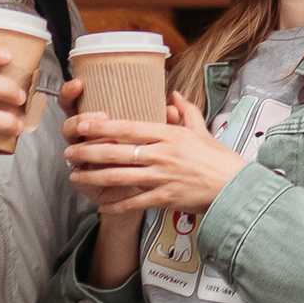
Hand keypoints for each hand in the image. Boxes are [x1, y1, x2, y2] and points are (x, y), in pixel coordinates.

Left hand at [61, 90, 245, 226]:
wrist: (234, 188)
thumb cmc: (219, 159)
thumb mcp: (202, 130)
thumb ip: (186, 111)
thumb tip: (174, 96)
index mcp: (169, 135)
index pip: (129, 128)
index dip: (102, 126)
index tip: (83, 124)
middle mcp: (162, 154)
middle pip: (118, 152)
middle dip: (89, 152)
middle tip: (69, 151)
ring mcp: (162, 178)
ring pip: (120, 177)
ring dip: (94, 177)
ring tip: (76, 176)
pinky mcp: (164, 199)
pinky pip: (134, 202)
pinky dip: (115, 205)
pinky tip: (101, 206)